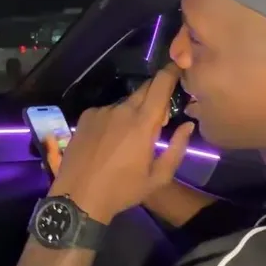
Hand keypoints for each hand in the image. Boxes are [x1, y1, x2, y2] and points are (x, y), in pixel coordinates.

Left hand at [48, 64, 194, 222]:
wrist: (77, 197)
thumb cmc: (122, 190)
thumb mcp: (158, 177)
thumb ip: (177, 148)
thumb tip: (188, 125)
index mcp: (143, 123)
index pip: (161, 84)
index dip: (172, 72)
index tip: (179, 68)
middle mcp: (122, 110)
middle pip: (144, 90)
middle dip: (155, 96)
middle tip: (157, 120)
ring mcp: (102, 111)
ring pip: (125, 104)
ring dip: (132, 113)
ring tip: (128, 139)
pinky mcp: (86, 116)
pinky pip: (107, 111)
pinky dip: (113, 120)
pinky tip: (108, 141)